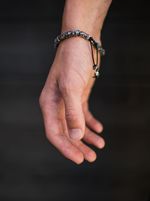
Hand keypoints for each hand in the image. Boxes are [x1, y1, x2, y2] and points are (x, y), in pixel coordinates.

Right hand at [39, 36, 104, 163]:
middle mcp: (56, 104)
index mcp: (49, 104)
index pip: (54, 133)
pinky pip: (83, 115)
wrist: (82, 41)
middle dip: (78, 146)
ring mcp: (67, 100)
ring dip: (86, 138)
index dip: (66, 148)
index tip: (79, 159)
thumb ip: (72, 111)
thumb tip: (76, 135)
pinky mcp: (78, 96)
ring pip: (75, 125)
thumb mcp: (72, 86)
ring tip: (99, 147)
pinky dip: (91, 124)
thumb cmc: (73, 61)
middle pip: (65, 132)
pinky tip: (99, 130)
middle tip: (91, 158)